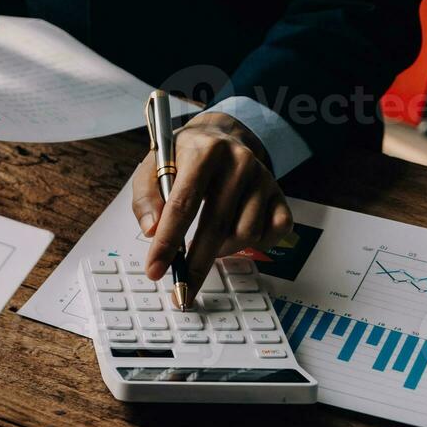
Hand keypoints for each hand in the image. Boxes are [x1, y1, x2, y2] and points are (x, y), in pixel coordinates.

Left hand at [132, 112, 292, 291]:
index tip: (155, 269)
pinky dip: (254, 244)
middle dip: (196, 265)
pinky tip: (234, 237)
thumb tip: (152, 230)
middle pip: (217, 226)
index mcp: (204, 153)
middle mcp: (240, 163)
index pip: (183, 205)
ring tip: (206, 242)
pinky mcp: (280, 193)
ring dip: (222, 250)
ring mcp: (264, 178)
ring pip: (245, 234)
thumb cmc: (182, 158)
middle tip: (181, 289)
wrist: (221, 137)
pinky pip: (274, 232)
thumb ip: (146, 198)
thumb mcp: (152, 168)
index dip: (167, 242)